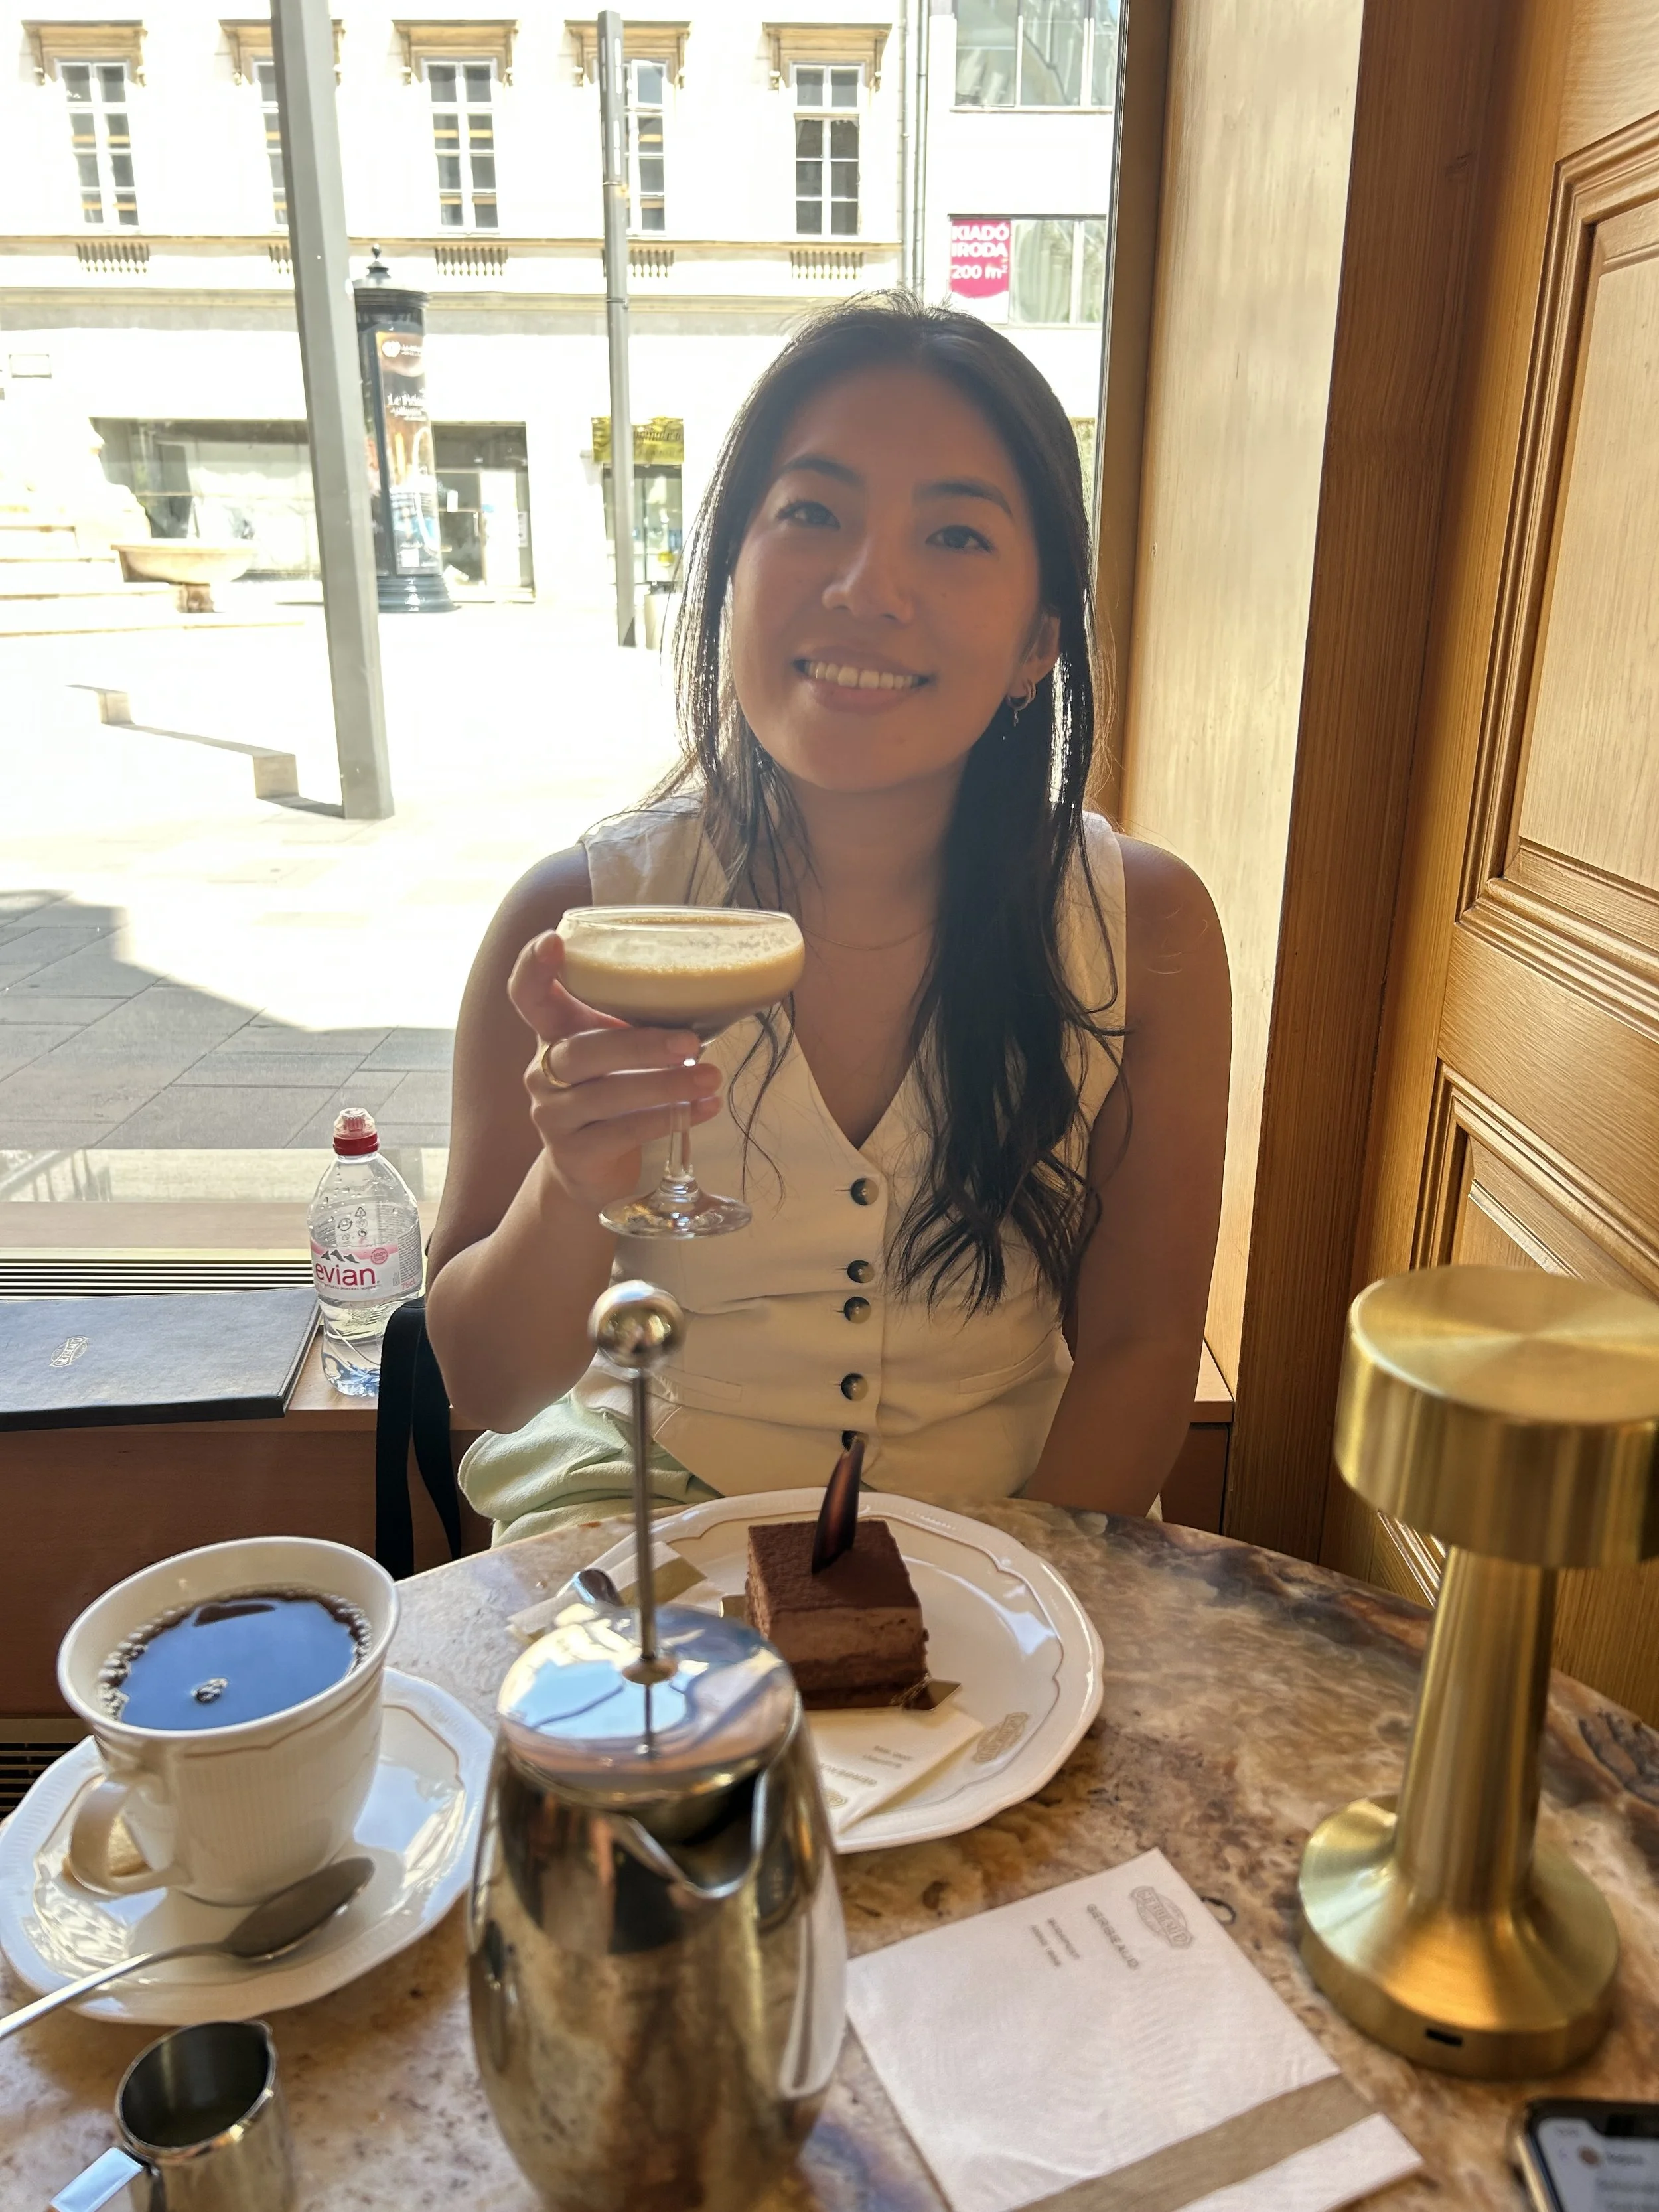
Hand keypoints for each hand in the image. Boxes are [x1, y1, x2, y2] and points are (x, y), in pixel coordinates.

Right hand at [507, 933, 723, 1214]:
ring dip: (664, 1086)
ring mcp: (552, 1115)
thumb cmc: (615, 1091)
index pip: (527, 995)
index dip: (533, 968)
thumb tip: (714, 989)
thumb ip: (642, 1022)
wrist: (593, 1168)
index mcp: (554, 1033)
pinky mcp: (573, 1154)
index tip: (555, 942)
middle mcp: (542, 1071)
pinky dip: (667, 1120)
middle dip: (638, 1046)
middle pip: (579, 1051)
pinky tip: (702, 1110)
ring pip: (605, 1095)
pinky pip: (621, 1133)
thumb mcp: (621, 1051)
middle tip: (690, 1042)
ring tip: (710, 1078)